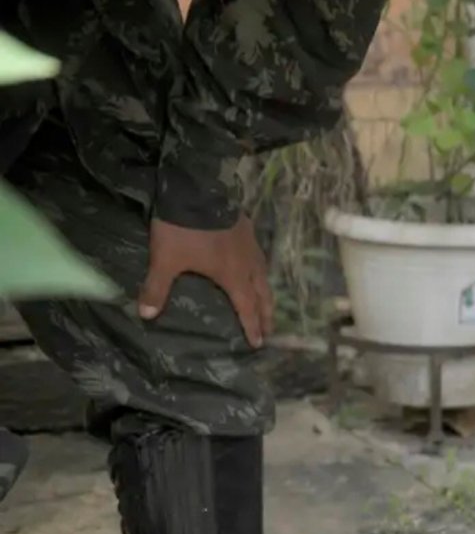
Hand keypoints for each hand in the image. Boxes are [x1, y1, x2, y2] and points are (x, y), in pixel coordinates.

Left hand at [140, 217, 272, 346]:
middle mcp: (247, 264)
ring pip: (264, 275)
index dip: (252, 327)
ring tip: (267, 301)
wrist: (198, 190)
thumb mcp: (166, 259)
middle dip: (266, 314)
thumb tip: (146, 315)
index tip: (258, 343)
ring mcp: (251, 246)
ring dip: (266, 292)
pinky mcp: (248, 230)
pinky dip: (259, 269)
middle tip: (269, 330)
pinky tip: (254, 265)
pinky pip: (259, 257)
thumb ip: (157, 287)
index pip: (246, 308)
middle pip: (263, 295)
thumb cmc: (184, 230)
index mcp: (232, 276)